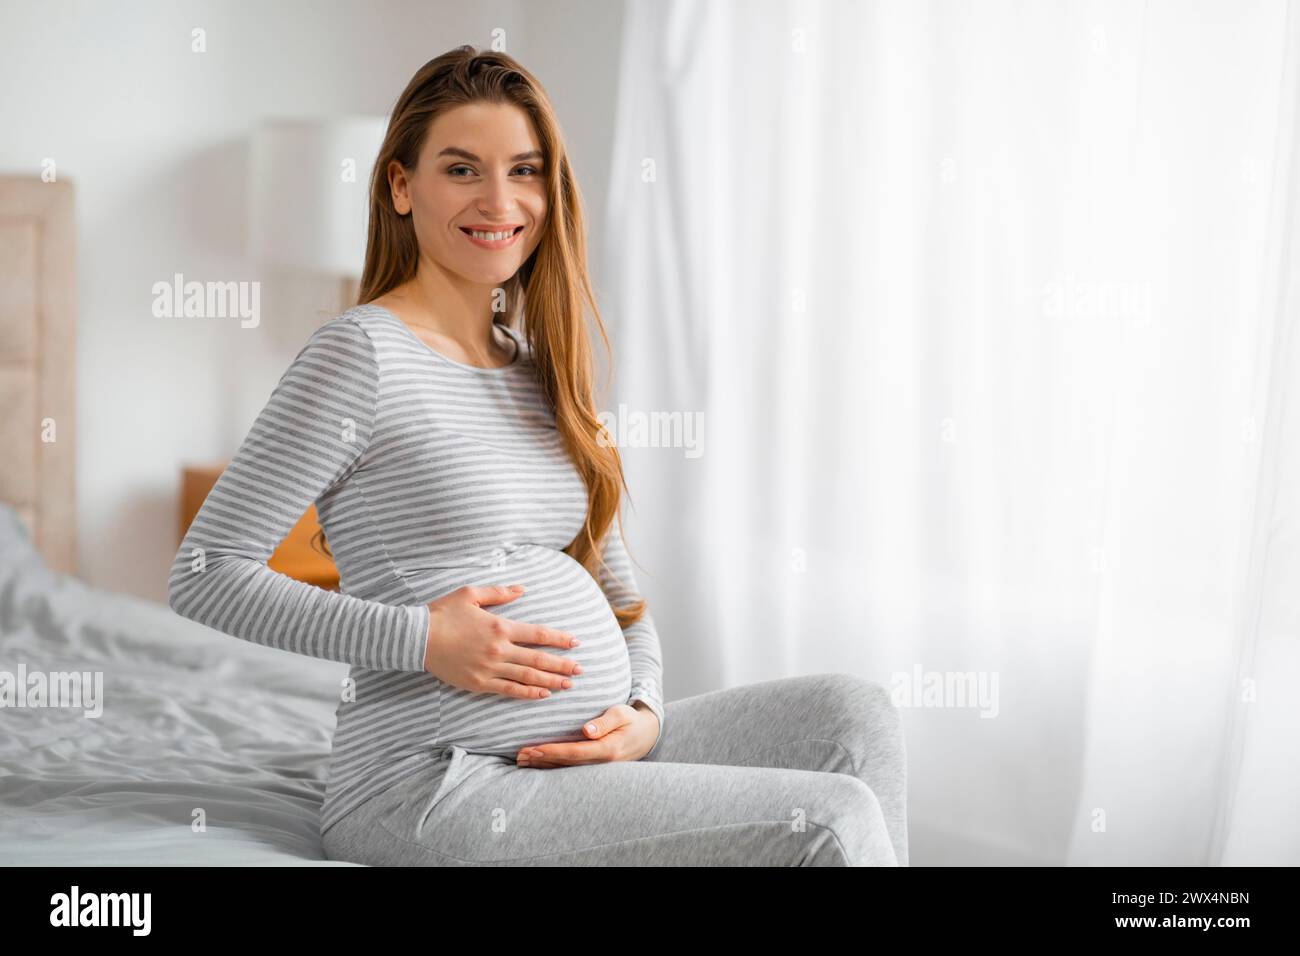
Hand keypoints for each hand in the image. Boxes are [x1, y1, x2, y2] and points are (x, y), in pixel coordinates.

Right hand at [423, 584, 583, 698]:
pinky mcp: (479, 683)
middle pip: (539, 659)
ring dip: (551, 681)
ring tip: (569, 685)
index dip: (559, 639)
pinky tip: (543, 694)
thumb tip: (522, 589)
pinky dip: (528, 693)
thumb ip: (499, 593)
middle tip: (581, 669)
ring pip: (528, 677)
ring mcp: (489, 669)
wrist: (417, 638)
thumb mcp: (471, 594)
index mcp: (500, 627)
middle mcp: (499, 650)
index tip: (575, 643)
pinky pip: (509, 690)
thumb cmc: (442, 613)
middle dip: (562, 665)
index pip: (538, 634)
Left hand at [514, 701, 660, 766]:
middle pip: (566, 763)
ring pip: (566, 769)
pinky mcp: (593, 767)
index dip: (553, 751)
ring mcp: (597, 768)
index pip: (575, 752)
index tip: (534, 749)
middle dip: (542, 759)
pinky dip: (552, 766)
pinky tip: (537, 763)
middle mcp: (601, 763)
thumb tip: (587, 731)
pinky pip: (570, 768)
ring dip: (543, 765)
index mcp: (608, 749)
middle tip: (520, 755)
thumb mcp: (622, 714)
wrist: (646, 735)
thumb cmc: (631, 720)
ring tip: (522, 760)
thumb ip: (605, 722)